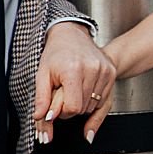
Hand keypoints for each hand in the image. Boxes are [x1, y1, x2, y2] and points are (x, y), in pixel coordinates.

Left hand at [33, 23, 115, 145]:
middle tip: (64, 91)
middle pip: (82, 109)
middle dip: (70, 106)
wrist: (72, 34)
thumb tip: (43, 120)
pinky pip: (103, 101)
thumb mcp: (42, 74)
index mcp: (73, 69)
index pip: (72, 108)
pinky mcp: (111, 73)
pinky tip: (85, 90)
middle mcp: (92, 68)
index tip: (57, 100)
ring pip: (92, 107)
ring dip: (81, 103)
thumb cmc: (56, 54)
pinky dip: (92, 101)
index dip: (62, 110)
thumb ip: (41, 100)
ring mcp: (104, 70)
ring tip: (74, 86)